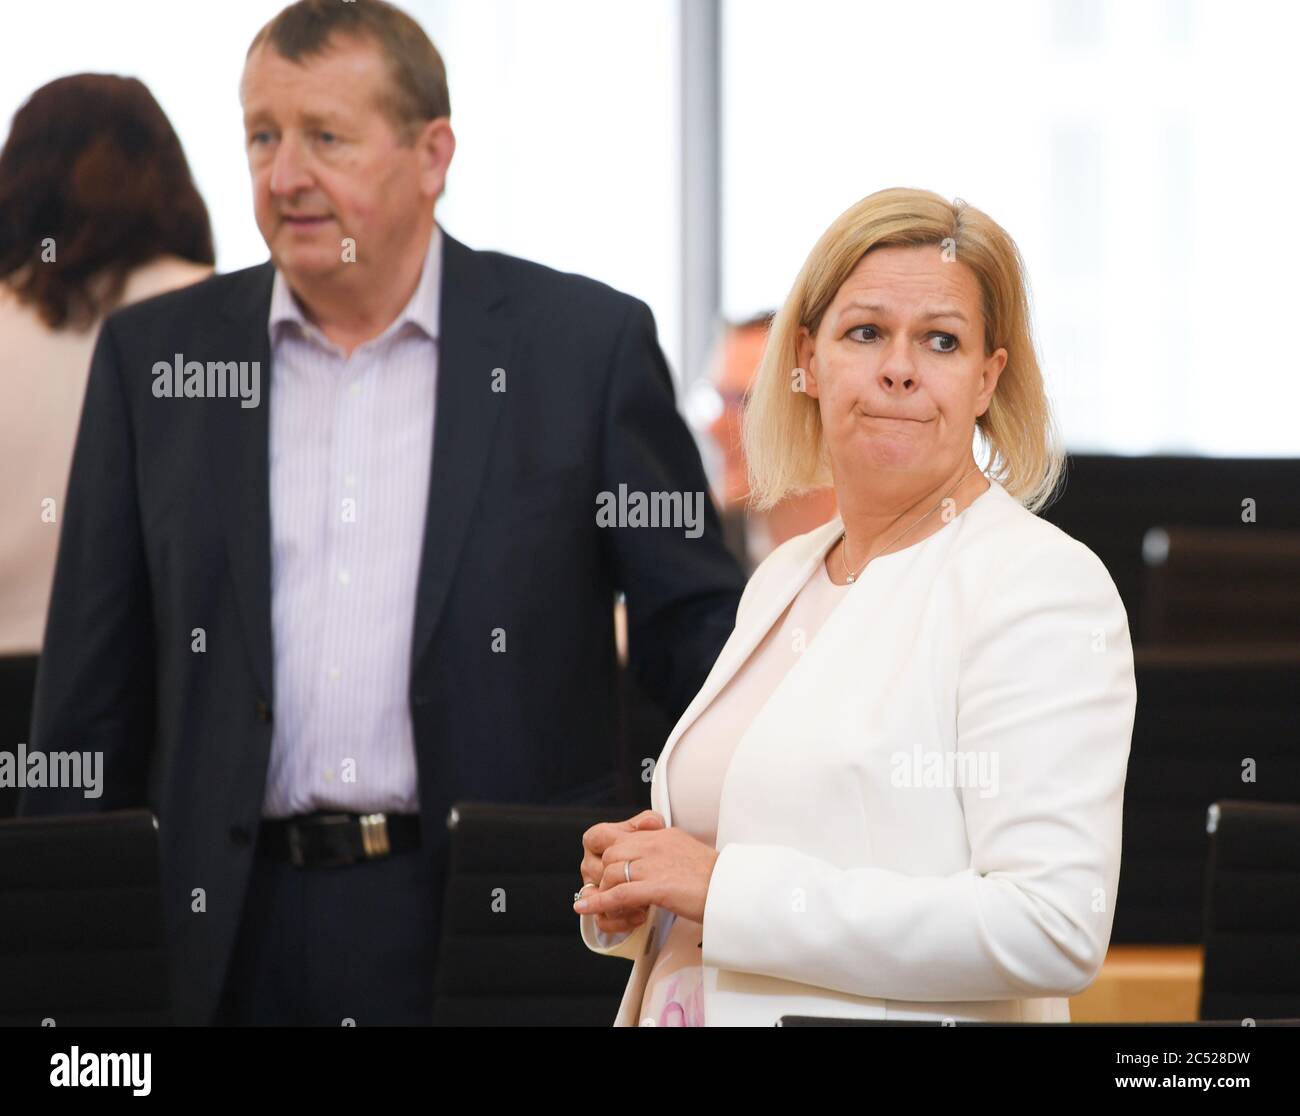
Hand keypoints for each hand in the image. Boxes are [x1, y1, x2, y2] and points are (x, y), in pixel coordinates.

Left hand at [574, 822, 720, 925]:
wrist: (734, 889)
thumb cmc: (716, 878)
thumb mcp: (686, 853)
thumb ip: (664, 853)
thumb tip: (649, 865)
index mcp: (661, 835)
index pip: (621, 837)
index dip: (610, 855)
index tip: (609, 871)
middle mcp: (654, 844)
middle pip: (611, 854)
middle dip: (606, 876)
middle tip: (614, 894)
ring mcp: (654, 864)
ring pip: (611, 873)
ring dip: (607, 893)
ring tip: (615, 908)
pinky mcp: (656, 887)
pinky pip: (618, 894)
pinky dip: (599, 902)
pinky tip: (587, 908)